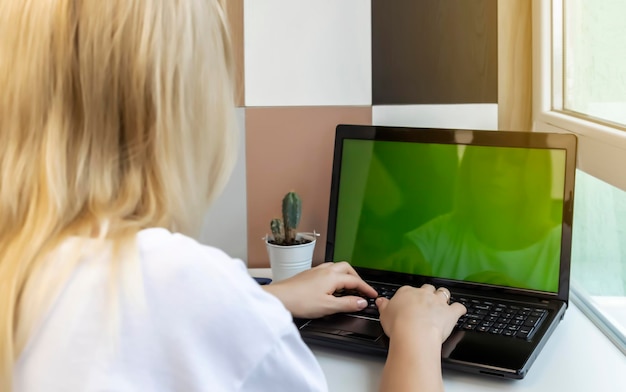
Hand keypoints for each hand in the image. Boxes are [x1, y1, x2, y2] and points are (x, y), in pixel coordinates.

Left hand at [263, 262, 377, 318]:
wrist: (279, 298)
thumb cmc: (300, 301)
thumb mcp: (328, 306)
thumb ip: (347, 304)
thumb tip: (362, 302)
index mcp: (332, 276)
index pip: (355, 281)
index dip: (366, 288)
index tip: (372, 295)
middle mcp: (325, 270)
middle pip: (347, 269)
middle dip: (357, 278)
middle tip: (362, 289)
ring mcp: (315, 271)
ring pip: (336, 268)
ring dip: (345, 275)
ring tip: (348, 287)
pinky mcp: (308, 275)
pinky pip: (327, 270)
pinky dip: (334, 276)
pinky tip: (330, 286)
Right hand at [376, 284, 465, 342]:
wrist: (413, 333)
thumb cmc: (398, 324)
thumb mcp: (384, 314)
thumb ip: (383, 306)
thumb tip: (380, 301)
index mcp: (406, 292)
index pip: (409, 290)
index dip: (410, 296)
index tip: (409, 302)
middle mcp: (423, 294)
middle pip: (428, 288)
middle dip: (428, 293)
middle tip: (426, 301)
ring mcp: (438, 302)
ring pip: (443, 293)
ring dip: (444, 296)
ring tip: (443, 302)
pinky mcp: (450, 313)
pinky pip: (458, 307)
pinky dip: (460, 309)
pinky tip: (460, 310)